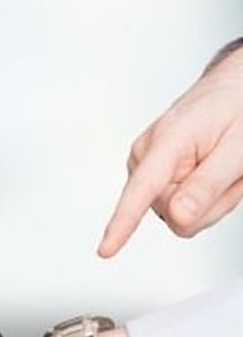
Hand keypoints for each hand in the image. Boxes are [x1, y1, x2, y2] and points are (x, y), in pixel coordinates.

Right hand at [100, 44, 242, 254]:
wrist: (232, 88)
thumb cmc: (238, 109)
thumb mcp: (238, 148)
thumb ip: (206, 184)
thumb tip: (177, 217)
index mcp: (167, 141)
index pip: (142, 189)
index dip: (123, 222)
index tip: (106, 249)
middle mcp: (145, 155)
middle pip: (172, 213)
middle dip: (210, 205)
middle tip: (233, 176)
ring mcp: (145, 165)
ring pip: (175, 214)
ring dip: (209, 201)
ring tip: (223, 168)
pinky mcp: (151, 175)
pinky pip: (175, 206)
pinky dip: (201, 196)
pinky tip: (209, 171)